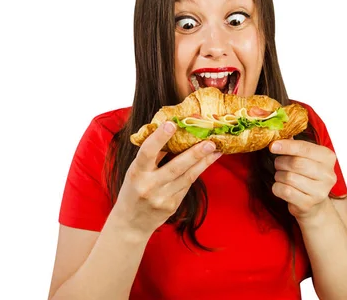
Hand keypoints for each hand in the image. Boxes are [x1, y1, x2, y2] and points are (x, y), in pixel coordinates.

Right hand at [111, 121, 221, 238]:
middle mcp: (149, 186)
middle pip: (175, 167)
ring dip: (203, 161)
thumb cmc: (133, 190)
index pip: (147, 153)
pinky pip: (188, 185)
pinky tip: (209, 160)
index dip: (159, 138)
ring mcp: (162, 198)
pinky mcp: (172, 206)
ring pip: (187, 177)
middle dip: (194, 153)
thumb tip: (172, 133)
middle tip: (210, 141)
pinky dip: (199, 171)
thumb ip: (151, 156)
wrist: (131, 223)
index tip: (171, 124)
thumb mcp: (135, 172)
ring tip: (215, 149)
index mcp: (136, 173)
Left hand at [269, 139, 337, 221]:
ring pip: (289, 177)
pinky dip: (278, 188)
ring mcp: (320, 191)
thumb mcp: (306, 158)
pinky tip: (282, 187)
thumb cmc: (308, 177)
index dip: (287, 146)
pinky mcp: (308, 204)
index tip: (273, 145)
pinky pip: (285, 191)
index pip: (305, 148)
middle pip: (296, 163)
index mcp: (328, 158)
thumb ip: (296, 146)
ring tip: (282, 177)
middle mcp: (328, 175)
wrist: (314, 204)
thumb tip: (279, 135)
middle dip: (281, 162)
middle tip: (278, 164)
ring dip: (279, 176)